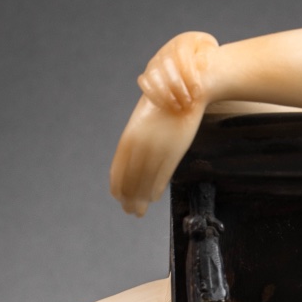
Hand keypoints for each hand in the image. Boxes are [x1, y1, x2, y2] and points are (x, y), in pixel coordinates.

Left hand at [110, 94, 204, 215]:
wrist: (184, 90)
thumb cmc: (161, 107)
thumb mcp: (141, 122)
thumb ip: (134, 142)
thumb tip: (130, 163)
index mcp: (129, 137)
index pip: (118, 169)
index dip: (117, 186)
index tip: (117, 197)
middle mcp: (141, 146)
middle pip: (131, 180)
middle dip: (129, 198)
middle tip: (129, 211)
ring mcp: (158, 150)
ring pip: (145, 182)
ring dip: (141, 199)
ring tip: (139, 211)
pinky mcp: (174, 152)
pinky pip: (162, 177)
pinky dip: (155, 190)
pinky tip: (152, 198)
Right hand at [138, 31, 218, 112]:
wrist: (194, 62)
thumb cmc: (204, 57)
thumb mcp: (210, 50)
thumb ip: (208, 52)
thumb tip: (202, 62)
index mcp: (182, 42)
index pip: (182, 55)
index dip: (189, 74)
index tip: (198, 91)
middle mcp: (165, 50)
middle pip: (167, 66)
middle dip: (178, 87)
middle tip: (189, 102)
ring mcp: (155, 62)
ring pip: (154, 75)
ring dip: (165, 94)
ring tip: (179, 107)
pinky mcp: (148, 74)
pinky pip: (144, 83)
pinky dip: (153, 95)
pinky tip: (167, 106)